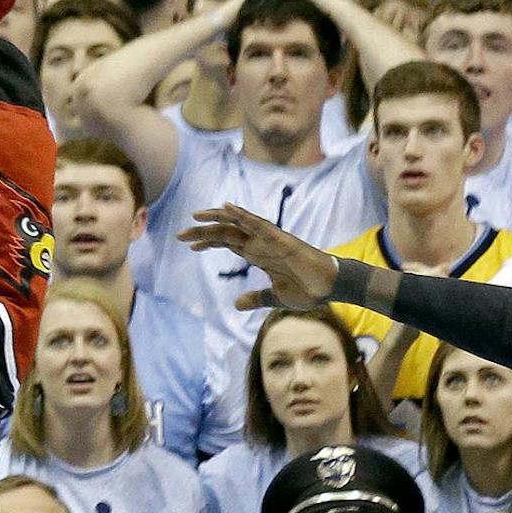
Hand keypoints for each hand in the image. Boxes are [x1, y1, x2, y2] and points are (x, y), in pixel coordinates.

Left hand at [179, 203, 338, 310]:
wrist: (332, 288)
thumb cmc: (308, 290)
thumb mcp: (275, 297)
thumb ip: (257, 297)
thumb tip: (237, 304)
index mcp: (258, 254)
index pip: (227, 243)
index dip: (208, 241)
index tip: (189, 245)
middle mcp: (260, 244)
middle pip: (226, 232)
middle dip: (202, 232)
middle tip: (179, 235)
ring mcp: (270, 239)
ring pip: (238, 223)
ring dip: (216, 218)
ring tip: (195, 217)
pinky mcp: (281, 239)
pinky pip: (258, 223)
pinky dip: (242, 215)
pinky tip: (226, 208)